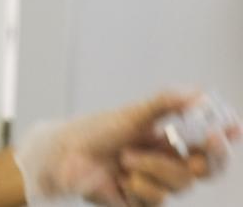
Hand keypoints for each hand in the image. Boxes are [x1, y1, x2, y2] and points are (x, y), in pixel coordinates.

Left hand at [14, 91, 241, 205]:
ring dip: (154, 167)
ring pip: (182, 183)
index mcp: (171, 141)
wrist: (64, 154)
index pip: (210, 144)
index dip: (225, 139)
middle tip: (202, 149)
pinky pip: (157, 199)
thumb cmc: (96, 131)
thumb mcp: (133, 113)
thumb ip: (166, 102)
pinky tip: (122, 178)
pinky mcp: (141, 202)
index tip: (231, 129)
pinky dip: (139, 185)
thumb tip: (200, 93)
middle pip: (207, 168)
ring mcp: (156, 184)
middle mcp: (168, 163)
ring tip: (126, 157)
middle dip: (208, 160)